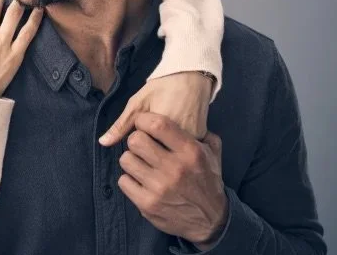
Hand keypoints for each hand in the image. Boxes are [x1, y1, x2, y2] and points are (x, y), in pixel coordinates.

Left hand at [99, 71, 211, 145]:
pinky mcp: (200, 142)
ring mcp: (192, 141)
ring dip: (164, 147)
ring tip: (167, 130)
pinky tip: (177, 136)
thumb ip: (121, 125)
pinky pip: (182, 153)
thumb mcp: (138, 102)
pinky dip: (177, 147)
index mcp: (160, 128)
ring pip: (168, 155)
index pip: (139, 146)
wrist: (192, 78)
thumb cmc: (162, 87)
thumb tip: (103, 143)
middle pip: (154, 154)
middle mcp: (178, 137)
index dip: (139, 135)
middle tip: (157, 126)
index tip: (146, 122)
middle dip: (150, 144)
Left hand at [118, 113, 227, 247]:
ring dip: (131, 160)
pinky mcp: (147, 205)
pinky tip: (140, 180)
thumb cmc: (208, 181)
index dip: (143, 120)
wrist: (210, 220)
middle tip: (141, 146)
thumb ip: (202, 132)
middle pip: (135, 140)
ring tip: (141, 163)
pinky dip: (129, 179)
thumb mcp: (213, 153)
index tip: (143, 124)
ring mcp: (159, 188)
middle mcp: (174, 169)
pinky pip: (123, 181)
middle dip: (136, 140)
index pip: (156, 124)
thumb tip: (186, 116)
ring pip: (126, 159)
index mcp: (190, 152)